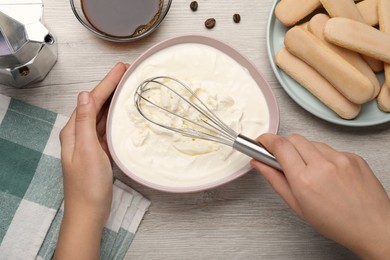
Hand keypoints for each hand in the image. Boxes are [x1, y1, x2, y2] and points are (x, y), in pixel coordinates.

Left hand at [55, 63, 127, 258]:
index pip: (91, 100)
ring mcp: (88, 143)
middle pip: (96, 104)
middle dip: (110, 87)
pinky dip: (114, 118)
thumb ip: (85, 123)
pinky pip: (106, 128)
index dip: (106, 83)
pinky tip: (122, 114)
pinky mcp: (97, 151)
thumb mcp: (87, 150)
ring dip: (113, 101)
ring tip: (126, 87)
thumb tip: (83, 95)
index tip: (121, 68)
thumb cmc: (87, 185)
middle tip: (126, 73)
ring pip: (102, 115)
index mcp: (74, 131)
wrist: (88, 211)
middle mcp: (79, 134)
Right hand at [251, 133, 389, 259]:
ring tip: (312, 172)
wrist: (372, 227)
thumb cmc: (335, 222)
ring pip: (312, 143)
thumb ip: (275, 180)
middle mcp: (323, 164)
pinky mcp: (353, 156)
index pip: (279, 145)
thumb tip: (258, 163)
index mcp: (304, 179)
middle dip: (284, 145)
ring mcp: (341, 158)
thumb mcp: (297, 205)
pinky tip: (330, 174)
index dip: (266, 140)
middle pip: (294, 139)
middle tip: (283, 158)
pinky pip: (331, 149)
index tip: (262, 142)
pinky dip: (324, 157)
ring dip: (305, 151)